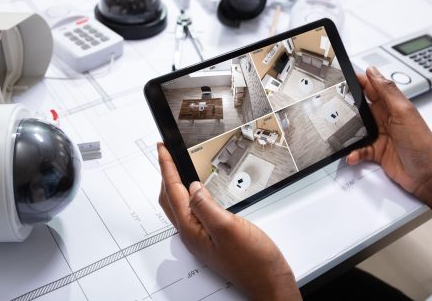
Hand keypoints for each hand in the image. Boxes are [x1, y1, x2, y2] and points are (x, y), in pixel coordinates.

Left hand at [157, 143, 301, 300]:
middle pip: (170, 198)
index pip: (173, 191)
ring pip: (180, 205)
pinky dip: (190, 195)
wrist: (268, 282)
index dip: (166, 167)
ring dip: (175, 184)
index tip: (162, 149)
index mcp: (191, 230)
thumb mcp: (228, 228)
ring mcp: (201, 237)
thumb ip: (206, 206)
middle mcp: (192, 234)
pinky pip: (193, 211)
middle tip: (165, 154)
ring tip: (176, 167)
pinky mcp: (212, 238)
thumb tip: (193, 187)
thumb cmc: (252, 262)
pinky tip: (198, 191)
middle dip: (165, 174)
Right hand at [346, 67, 431, 196]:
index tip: (342, 77)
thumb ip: (387, 91)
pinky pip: (359, 149)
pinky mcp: (376, 151)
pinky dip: (354, 153)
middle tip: (332, 105)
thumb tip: (373, 71)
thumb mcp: (403, 112)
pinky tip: (352, 154)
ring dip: (347, 132)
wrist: (427, 175)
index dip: (358, 81)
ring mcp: (380, 135)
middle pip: (360, 108)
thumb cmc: (422, 144)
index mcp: (392, 106)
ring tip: (339, 133)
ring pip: (356, 129)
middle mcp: (384, 119)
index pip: (372, 88)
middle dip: (346, 106)